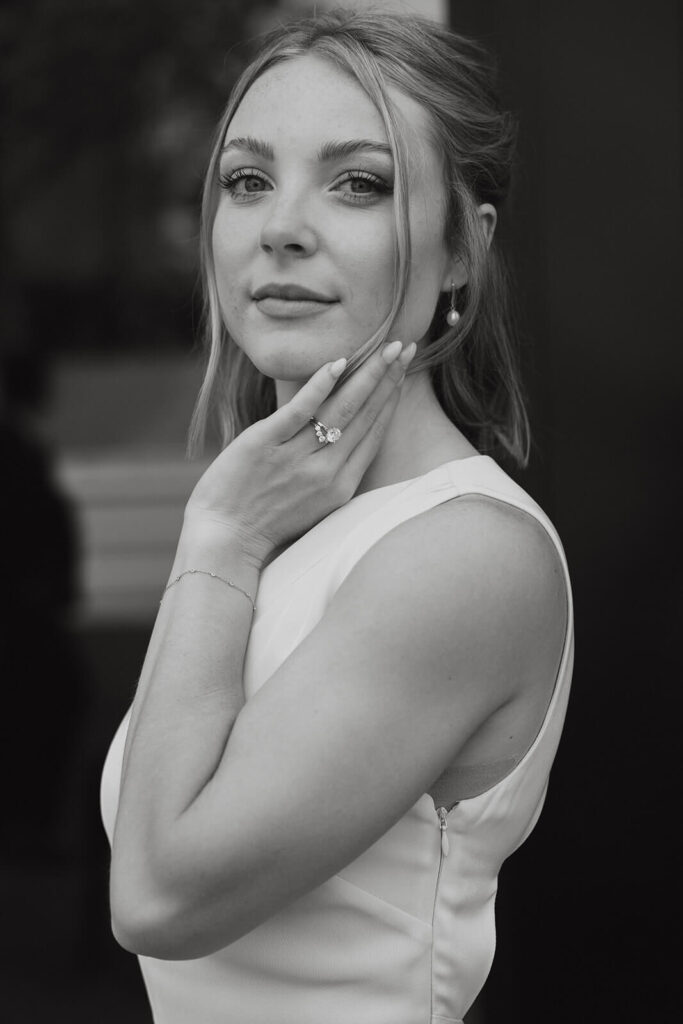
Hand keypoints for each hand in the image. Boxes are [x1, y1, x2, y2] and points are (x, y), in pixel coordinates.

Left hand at [183, 340, 416, 566]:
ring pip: (341, 410)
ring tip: (384, 348)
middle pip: (365, 416)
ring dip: (366, 376)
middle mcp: (325, 472)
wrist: (225, 540)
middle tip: (405, 345)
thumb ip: (333, 472)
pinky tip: (337, 363)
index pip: (374, 433)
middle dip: (388, 378)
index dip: (391, 398)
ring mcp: (296, 458)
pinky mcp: (264, 445)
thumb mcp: (314, 505)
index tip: (402, 370)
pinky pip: (299, 411)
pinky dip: (319, 386)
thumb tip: (345, 437)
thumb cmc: (265, 523)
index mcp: (341, 487)